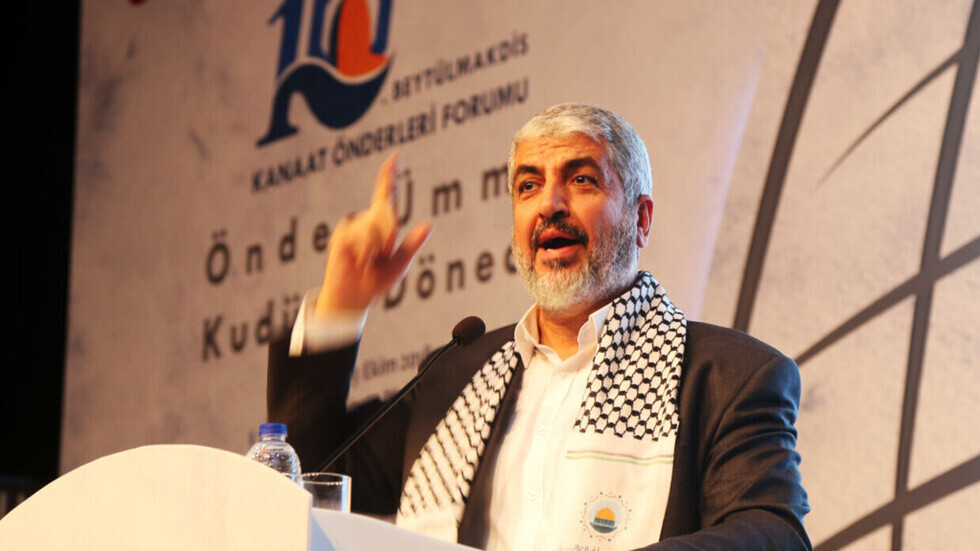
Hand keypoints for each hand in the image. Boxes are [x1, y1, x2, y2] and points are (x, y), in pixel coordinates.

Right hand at [314, 152, 432, 318]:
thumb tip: (429, 224)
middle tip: (382, 254)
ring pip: (376, 228)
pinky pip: (363, 239)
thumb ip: (413, 244)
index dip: (389, 176)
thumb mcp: (400, 263)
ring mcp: (353, 226)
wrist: (353, 297)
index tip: (394, 157)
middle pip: (387, 212)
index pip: (386, 196)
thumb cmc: (375, 281)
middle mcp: (366, 220)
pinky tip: (359, 263)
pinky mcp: (342, 235)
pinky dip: (366, 254)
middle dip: (389, 234)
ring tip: (368, 262)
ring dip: (378, 248)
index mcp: (381, 225)